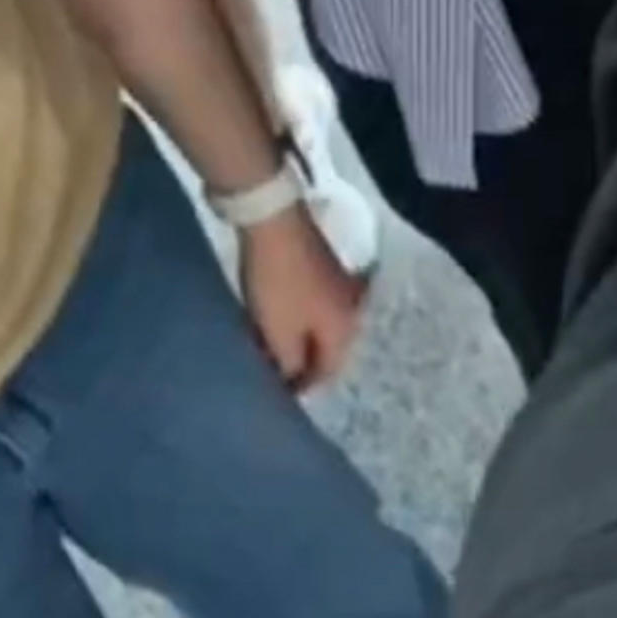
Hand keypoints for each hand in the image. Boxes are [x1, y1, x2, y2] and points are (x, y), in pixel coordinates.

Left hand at [241, 203, 366, 389]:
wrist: (273, 219)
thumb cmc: (278, 284)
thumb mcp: (281, 335)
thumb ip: (291, 366)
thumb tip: (293, 377)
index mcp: (346, 330)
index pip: (327, 374)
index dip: (301, 389)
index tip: (274, 397)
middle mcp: (352, 309)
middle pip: (325, 349)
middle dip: (299, 363)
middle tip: (269, 372)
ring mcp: (339, 284)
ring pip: (316, 326)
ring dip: (294, 340)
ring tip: (264, 347)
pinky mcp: (322, 265)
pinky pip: (309, 306)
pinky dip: (292, 318)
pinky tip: (271, 319)